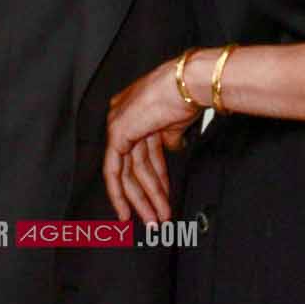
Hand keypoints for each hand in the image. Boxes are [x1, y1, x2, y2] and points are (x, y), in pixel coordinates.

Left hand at [103, 55, 205, 225]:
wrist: (191, 83)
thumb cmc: (189, 95)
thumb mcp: (177, 122)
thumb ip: (169, 138)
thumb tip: (173, 148)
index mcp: (135, 112)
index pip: (140, 153)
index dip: (151, 178)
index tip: (156, 198)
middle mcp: (121, 117)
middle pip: (135, 166)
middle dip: (148, 196)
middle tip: (156, 219)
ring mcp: (117, 124)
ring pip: (129, 173)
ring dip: (146, 199)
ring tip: (156, 220)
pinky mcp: (117, 132)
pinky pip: (113, 170)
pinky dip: (119, 193)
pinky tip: (128, 211)